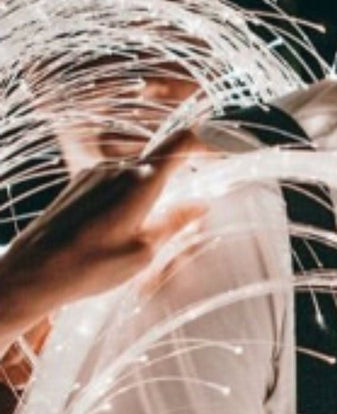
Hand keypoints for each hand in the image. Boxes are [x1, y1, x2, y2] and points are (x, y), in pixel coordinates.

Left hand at [0, 130, 206, 345]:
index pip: (182, 142)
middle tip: (193, 211)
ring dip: (154, 195)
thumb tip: (200, 206)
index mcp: (140, 181)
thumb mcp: (144, 251)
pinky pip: (117, 183)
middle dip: (182, 180)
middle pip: (162, 161)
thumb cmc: (89, 266)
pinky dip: (132, 199)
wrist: (32, 273)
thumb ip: (175, 223)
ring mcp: (95, 174)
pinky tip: (124, 231)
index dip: (210, 140)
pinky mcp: (80, 184)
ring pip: (139, 174)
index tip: (227, 150)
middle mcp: (117, 169)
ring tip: (150, 232)